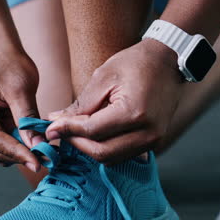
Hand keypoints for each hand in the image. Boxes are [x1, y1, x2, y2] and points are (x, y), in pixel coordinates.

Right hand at [0, 46, 42, 171]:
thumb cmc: (8, 62)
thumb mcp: (21, 89)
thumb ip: (27, 120)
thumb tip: (38, 147)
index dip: (17, 153)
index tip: (39, 163)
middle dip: (20, 154)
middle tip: (48, 158)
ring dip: (20, 150)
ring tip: (43, 146)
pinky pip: (1, 143)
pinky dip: (18, 143)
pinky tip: (34, 138)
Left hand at [45, 39, 184, 163]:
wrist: (169, 62)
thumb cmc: (136, 63)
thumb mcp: (104, 76)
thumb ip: (81, 105)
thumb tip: (56, 122)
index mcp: (134, 112)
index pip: (92, 131)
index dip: (68, 131)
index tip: (50, 127)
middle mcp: (147, 132)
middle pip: (102, 152)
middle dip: (77, 143)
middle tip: (61, 130)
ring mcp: (153, 140)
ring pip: (112, 158)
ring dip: (89, 148)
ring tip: (75, 130)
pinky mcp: (154, 142)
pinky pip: (123, 154)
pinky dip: (104, 147)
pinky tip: (93, 133)